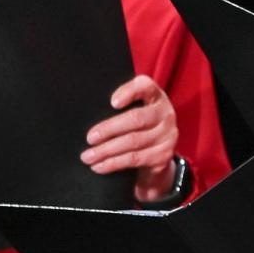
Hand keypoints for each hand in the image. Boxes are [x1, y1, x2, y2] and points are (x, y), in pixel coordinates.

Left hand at [82, 75, 179, 202]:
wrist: (157, 153)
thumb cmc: (137, 126)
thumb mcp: (133, 110)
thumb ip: (118, 106)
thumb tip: (86, 111)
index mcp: (155, 96)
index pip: (145, 86)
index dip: (129, 92)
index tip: (112, 102)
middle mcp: (165, 113)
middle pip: (136, 118)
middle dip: (109, 129)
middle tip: (89, 138)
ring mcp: (167, 135)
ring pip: (133, 142)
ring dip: (106, 150)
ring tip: (88, 156)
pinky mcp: (163, 155)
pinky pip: (135, 159)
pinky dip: (114, 163)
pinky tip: (100, 166)